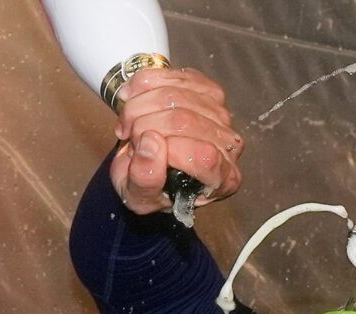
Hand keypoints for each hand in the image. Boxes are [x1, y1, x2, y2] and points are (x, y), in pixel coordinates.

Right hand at [111, 68, 243, 214]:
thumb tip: (150, 143)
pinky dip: (146, 82)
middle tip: (126, 135)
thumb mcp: (138, 196)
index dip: (169, 149)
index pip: (205, 156)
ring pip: (178, 95)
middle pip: (186, 121)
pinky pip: (175, 75)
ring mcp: (221, 114)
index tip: (142, 150)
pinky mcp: (207, 89)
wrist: (150, 163)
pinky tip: (132, 96)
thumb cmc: (150, 186)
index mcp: (222, 180)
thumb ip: (144, 180)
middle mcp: (229, 146)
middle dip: (144, 124)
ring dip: (140, 104)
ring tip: (128, 122)